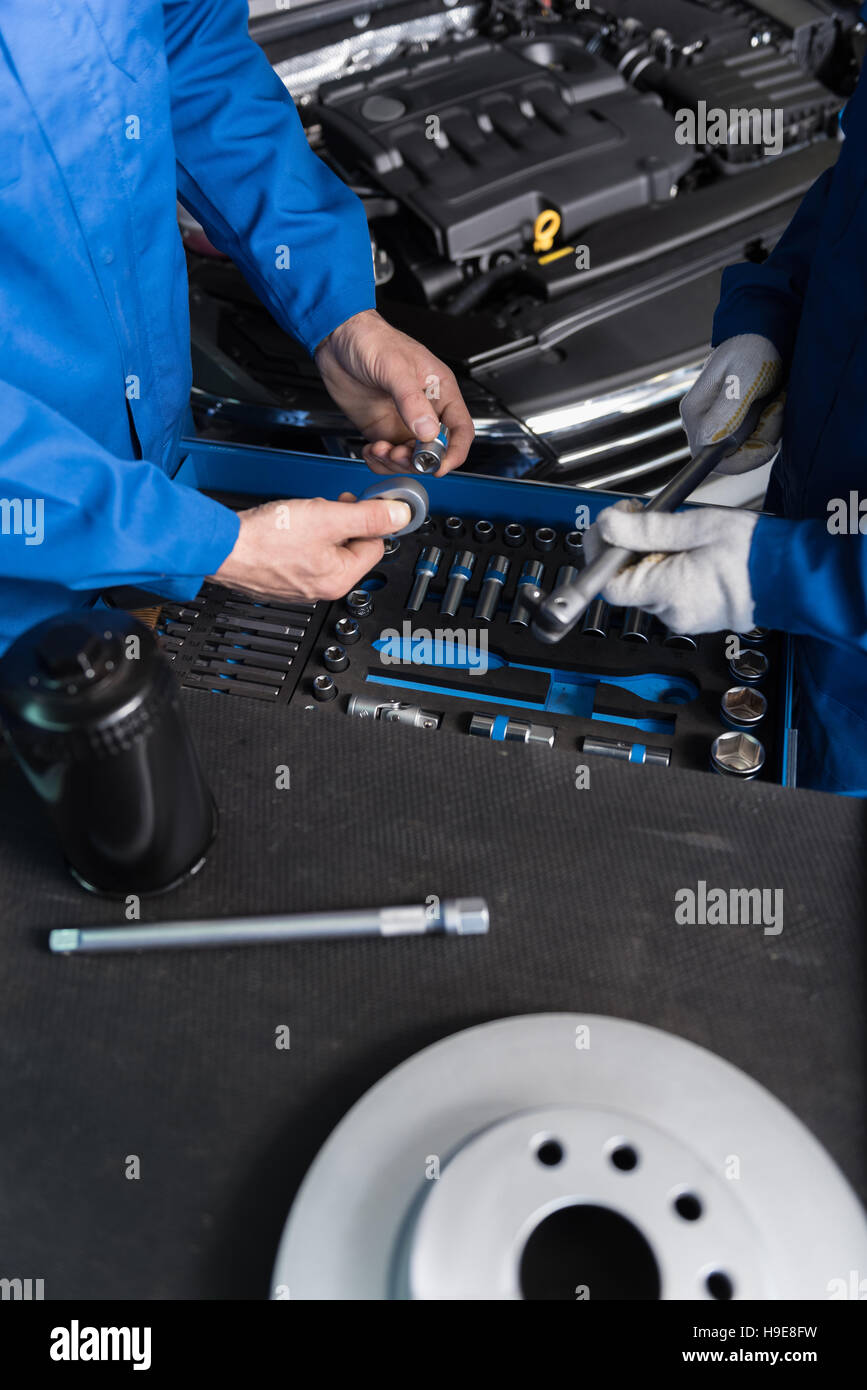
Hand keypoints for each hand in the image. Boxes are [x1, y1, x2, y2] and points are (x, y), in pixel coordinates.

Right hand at [209, 494, 410, 601]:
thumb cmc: (268, 538)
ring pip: (326, 547)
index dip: (367, 520)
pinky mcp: (282, 578)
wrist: (223, 546)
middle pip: (350, 547)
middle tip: (323, 508)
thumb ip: (369, 516)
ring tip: (300, 517)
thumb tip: (400, 516)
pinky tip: (286, 527)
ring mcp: (300, 585)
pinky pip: (303, 552)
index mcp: (339, 579)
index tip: (356, 504)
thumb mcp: (328, 517)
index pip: (374, 545)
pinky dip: (299, 536)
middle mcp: (322, 588)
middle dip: (340, 522)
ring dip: (319, 526)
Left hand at [314, 308, 473, 474]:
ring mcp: (402, 422)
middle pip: (434, 451)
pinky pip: (387, 456)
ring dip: (396, 463)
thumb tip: (427, 430)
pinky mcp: (381, 429)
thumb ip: (411, 401)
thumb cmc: (371, 340)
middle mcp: (424, 410)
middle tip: (399, 454)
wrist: (336, 339)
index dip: (454, 452)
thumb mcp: (395, 368)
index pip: (460, 429)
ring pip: (410, 458)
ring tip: (380, 450)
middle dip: (417, 460)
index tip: (439, 467)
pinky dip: (379, 461)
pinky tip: (371, 450)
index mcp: (440, 392)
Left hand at [584, 499, 758, 633]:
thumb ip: (647, 529)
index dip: (604, 551)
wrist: (792, 574)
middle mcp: (672, 613)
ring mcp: (684, 618)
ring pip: (648, 586)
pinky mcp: (695, 616)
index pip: (608, 583)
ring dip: (650, 557)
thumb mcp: (695, 526)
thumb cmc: (754, 551)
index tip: (615, 524)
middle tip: (645, 517)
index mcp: (669, 592)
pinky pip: (668, 593)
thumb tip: (609, 527)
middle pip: (627, 582)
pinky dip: (668, 570)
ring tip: (676, 535)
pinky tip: (688, 553)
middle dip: (628, 548)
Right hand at [681, 334, 784, 474]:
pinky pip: (756, 437)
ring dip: (769, 427)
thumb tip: (710, 442)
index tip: (767, 445)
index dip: (740, 460)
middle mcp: (704, 422)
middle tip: (776, 407)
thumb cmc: (752, 348)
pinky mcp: (737, 421)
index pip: (709, 458)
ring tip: (776, 399)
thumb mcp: (743, 377)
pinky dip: (770, 423)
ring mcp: (720, 423)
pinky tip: (774, 401)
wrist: (766, 330)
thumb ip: (727, 410)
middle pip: (732, 455)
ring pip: (747, 447)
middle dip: (760, 438)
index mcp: (696, 413)